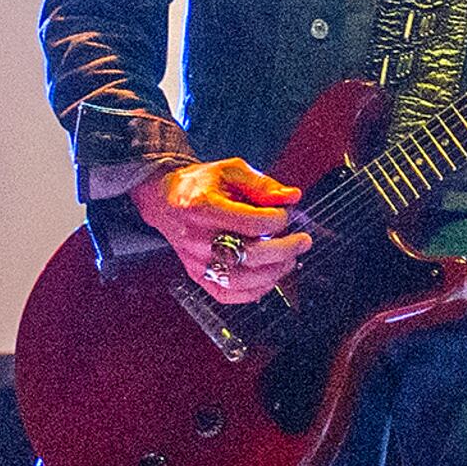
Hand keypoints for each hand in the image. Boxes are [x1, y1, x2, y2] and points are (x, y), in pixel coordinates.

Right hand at [138, 157, 310, 305]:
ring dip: (275, 272)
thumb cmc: (199, 185)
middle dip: (285, 248)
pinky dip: (254, 291)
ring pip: (242, 280)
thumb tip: (291, 197)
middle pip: (250, 254)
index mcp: (203, 206)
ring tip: (290, 259)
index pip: (251, 223)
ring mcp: (196, 261)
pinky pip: (228, 295)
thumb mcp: (230, 170)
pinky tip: (269, 277)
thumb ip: (262, 184)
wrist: (165, 200)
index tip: (286, 214)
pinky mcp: (197, 276)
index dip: (278, 220)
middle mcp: (197, 238)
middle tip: (302, 240)